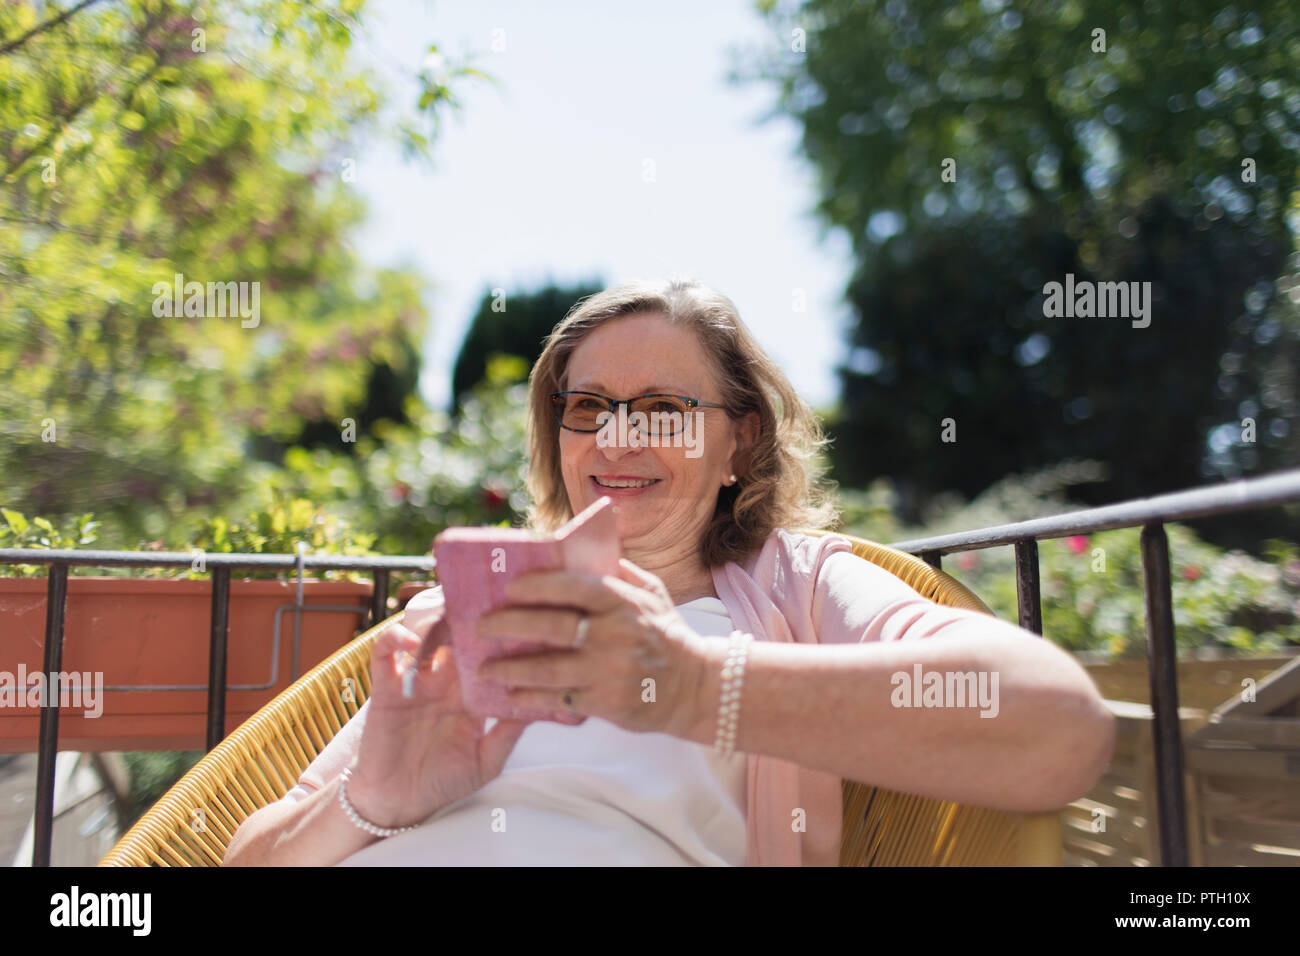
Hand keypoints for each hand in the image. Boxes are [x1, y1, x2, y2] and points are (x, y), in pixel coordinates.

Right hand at [345, 617, 531, 828]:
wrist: (399, 802)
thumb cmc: (444, 781)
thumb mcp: (485, 760)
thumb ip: (508, 734)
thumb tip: (539, 705)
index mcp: (472, 694)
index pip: (490, 655)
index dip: (503, 638)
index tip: (518, 622)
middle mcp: (446, 681)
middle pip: (460, 636)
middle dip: (473, 619)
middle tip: (486, 605)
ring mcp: (417, 681)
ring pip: (426, 634)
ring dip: (438, 622)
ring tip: (450, 619)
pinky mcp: (386, 686)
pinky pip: (385, 652)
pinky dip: (394, 638)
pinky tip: (410, 642)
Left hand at [474, 558, 709, 736]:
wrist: (695, 687)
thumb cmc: (665, 633)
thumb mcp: (652, 593)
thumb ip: (617, 572)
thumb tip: (576, 547)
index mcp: (624, 601)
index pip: (576, 585)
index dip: (540, 584)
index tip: (509, 587)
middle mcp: (617, 634)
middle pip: (554, 626)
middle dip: (510, 625)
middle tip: (480, 626)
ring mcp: (611, 671)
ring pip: (550, 668)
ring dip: (510, 668)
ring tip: (482, 668)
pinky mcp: (607, 703)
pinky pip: (559, 699)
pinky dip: (529, 699)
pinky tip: (506, 697)